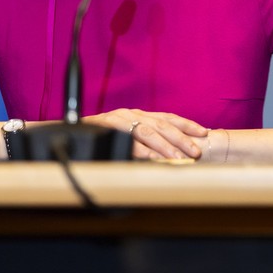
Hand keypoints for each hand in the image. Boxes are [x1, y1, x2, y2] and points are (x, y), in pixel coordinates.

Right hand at [83, 108, 209, 160]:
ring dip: (165, 147)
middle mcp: (130, 114)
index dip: (186, 124)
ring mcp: (118, 120)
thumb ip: (145, 139)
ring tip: (179, 158)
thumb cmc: (100, 136)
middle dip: (181, 138)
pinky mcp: (106, 129)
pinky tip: (153, 159)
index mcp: (137, 114)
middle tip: (196, 151)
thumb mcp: (125, 133)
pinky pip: (128, 141)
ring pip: (147, 132)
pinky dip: (142, 150)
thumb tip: (171, 153)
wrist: (68, 132)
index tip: (204, 132)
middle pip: (161, 125)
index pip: (167, 117)